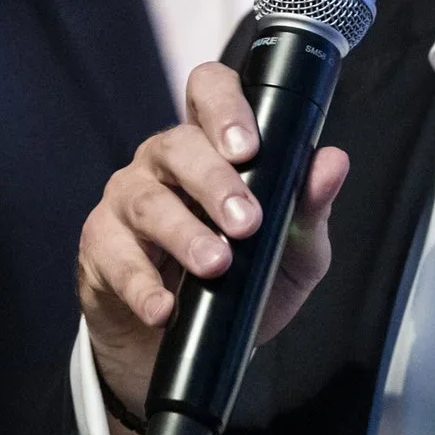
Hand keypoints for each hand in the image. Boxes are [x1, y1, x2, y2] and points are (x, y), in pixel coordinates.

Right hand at [75, 60, 350, 434]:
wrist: (185, 343)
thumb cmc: (242, 279)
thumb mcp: (290, 249)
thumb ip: (310, 207)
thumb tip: (334, 163)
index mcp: (211, 144)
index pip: (209, 91)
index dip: (225, 107)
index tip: (249, 147)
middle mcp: (163, 161)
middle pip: (177, 145)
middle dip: (215, 182)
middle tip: (246, 222)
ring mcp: (126, 199)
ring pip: (146, 199)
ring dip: (184, 233)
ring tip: (216, 265)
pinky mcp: (100, 245)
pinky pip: (116, 257)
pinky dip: (142, 286)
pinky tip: (164, 306)